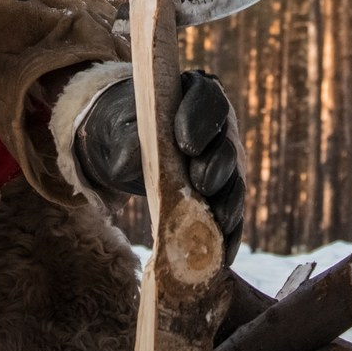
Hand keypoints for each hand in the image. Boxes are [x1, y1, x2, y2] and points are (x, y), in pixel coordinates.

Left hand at [71, 69, 245, 252]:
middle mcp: (219, 127)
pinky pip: (231, 215)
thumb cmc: (123, 129)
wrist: (125, 150)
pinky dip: (228, 236)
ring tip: (220, 222)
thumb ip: (123, 138)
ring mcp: (225, 162)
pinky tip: (223, 256)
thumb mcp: (116, 128)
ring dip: (229, 203)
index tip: (185, 145)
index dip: (201, 120)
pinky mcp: (224, 194)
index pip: (207, 99)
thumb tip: (127, 162)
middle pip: (227, 145)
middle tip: (202, 183)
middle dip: (217, 166)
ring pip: (235, 181)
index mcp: (196, 95)